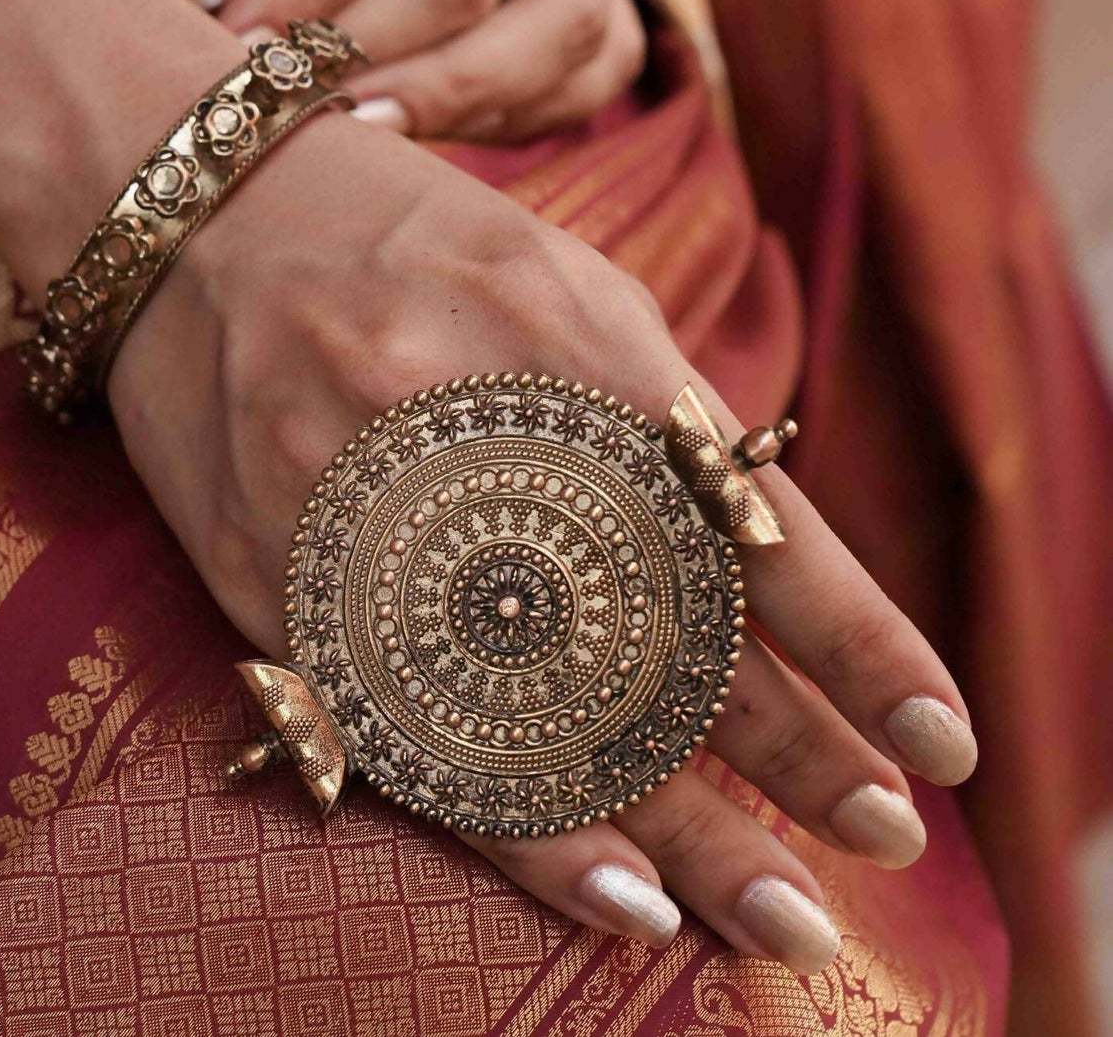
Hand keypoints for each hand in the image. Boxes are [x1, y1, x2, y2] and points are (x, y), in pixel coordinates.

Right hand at [111, 115, 974, 976]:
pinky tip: (611, 893)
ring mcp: (370, 516)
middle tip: (877, 838)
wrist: (194, 216)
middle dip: (789, 754)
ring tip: (776, 914)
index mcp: (572, 345)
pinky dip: (520, 828)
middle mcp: (477, 437)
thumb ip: (653, 410)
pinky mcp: (283, 580)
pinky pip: (416, 730)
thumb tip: (757, 555)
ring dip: (679, 828)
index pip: (747, 525)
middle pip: (658, 635)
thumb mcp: (560, 283)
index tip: (936, 742)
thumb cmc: (402, 237)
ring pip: (545, 712)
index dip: (857, 643)